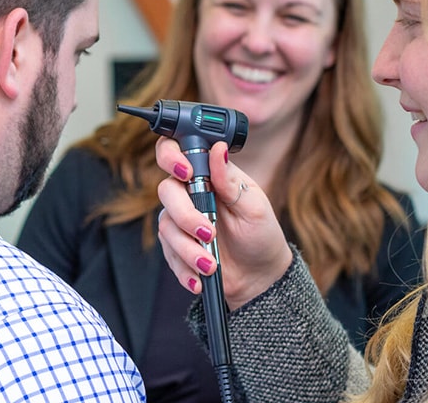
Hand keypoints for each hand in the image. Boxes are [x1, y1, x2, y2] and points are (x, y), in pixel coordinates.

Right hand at [156, 138, 292, 308]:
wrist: (259, 275)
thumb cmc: (261, 235)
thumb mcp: (254, 207)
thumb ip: (230, 180)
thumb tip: (218, 149)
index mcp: (210, 175)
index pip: (177, 151)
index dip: (172, 157)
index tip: (186, 174)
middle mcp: (190, 194)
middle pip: (167, 190)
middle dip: (185, 215)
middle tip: (208, 233)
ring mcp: (180, 220)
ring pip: (166, 226)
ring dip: (187, 248)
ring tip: (210, 264)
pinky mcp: (175, 246)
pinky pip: (168, 253)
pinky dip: (184, 267)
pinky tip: (200, 277)